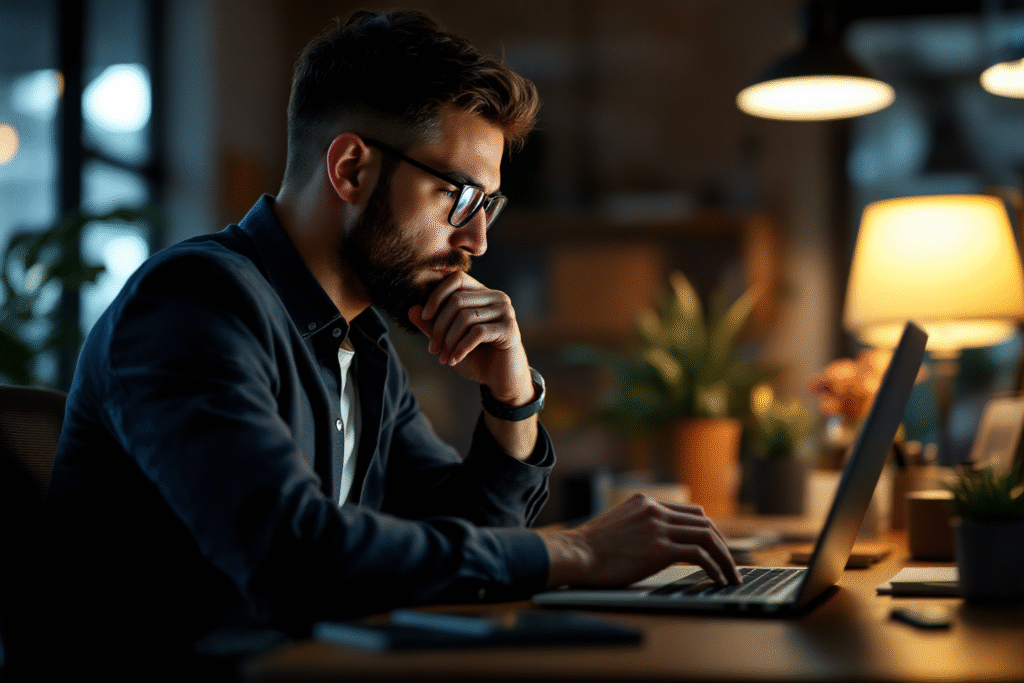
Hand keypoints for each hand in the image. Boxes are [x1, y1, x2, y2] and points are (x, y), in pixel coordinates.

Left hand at [407, 271, 532, 405]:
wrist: (500, 380)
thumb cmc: (476, 357)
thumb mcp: (449, 341)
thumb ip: (431, 325)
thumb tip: (411, 309)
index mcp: (482, 293)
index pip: (456, 278)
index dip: (437, 295)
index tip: (424, 316)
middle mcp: (496, 297)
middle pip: (457, 300)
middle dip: (439, 326)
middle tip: (433, 349)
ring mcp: (505, 311)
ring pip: (466, 317)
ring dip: (449, 341)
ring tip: (443, 358)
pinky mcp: (509, 328)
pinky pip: (477, 333)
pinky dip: (461, 348)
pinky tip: (454, 360)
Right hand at [537, 493, 742, 588]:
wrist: (574, 555)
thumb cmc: (589, 548)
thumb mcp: (617, 525)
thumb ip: (639, 526)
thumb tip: (655, 542)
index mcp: (645, 502)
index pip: (689, 512)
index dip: (708, 530)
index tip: (716, 547)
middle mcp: (654, 510)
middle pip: (703, 521)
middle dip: (721, 543)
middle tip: (729, 563)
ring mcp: (657, 528)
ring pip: (707, 536)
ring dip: (724, 557)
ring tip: (730, 575)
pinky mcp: (658, 549)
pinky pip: (698, 555)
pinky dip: (714, 567)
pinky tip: (716, 579)